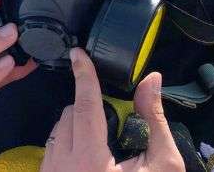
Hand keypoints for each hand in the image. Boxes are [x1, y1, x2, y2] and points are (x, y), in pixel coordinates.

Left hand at [40, 48, 184, 171]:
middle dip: (90, 108)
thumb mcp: (161, 166)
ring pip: (58, 130)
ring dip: (77, 126)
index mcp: (90, 159)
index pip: (84, 105)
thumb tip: (151, 81)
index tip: (79, 54)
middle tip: (113, 123)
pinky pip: (52, 147)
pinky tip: (89, 158)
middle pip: (70, 114)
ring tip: (103, 145)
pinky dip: (68, 143)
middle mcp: (63, 164)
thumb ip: (154, 121)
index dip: (84, 76)